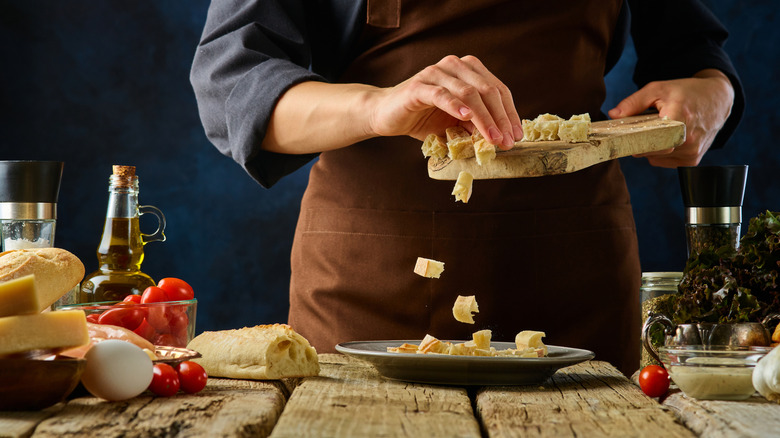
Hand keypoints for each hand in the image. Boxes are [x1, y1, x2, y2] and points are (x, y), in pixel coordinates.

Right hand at [368, 55, 522, 149]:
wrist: (386, 115)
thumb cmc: (422, 118)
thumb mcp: (456, 124)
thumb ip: (475, 125)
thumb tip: (501, 137)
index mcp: (468, 70)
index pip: (497, 89)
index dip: (509, 113)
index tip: (516, 135)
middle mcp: (454, 66)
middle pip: (487, 90)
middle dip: (500, 118)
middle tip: (506, 141)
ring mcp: (435, 73)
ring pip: (468, 93)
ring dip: (484, 118)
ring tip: (492, 138)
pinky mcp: (418, 86)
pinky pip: (441, 95)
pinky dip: (456, 106)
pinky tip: (467, 118)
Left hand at [607, 69, 734, 166]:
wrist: (717, 99)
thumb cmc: (685, 92)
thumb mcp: (658, 89)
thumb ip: (633, 102)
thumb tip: (613, 115)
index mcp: (680, 119)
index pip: (650, 141)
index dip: (635, 141)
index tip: (625, 137)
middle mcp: (689, 140)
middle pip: (650, 151)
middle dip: (640, 142)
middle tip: (639, 130)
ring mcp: (692, 152)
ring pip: (656, 158)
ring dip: (651, 147)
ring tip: (660, 130)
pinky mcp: (693, 160)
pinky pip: (665, 161)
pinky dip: (661, 152)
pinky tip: (668, 138)